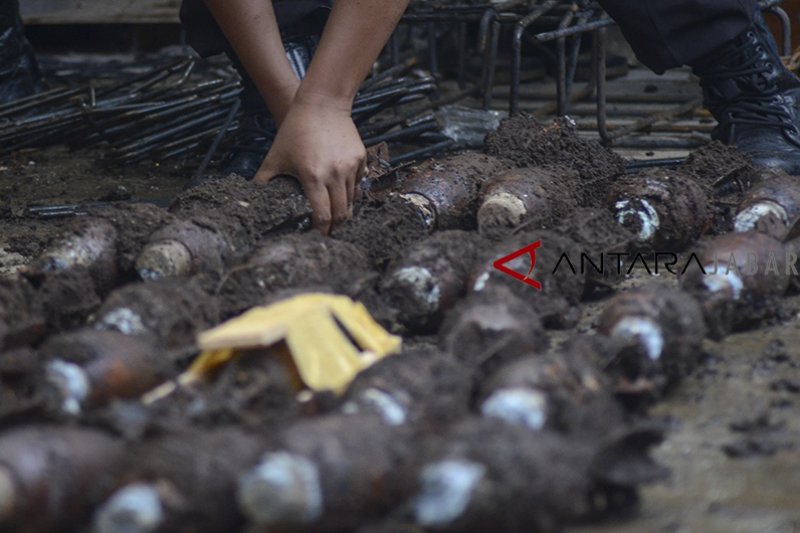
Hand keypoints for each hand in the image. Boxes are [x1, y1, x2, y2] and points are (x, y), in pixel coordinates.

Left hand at [254, 96, 364, 233]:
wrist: (322, 104)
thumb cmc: (295, 130)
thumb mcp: (276, 156)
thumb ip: (263, 181)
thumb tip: (250, 200)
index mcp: (313, 177)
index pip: (322, 215)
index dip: (321, 230)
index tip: (317, 236)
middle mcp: (335, 174)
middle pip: (342, 214)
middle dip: (336, 227)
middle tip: (329, 233)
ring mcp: (351, 167)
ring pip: (352, 200)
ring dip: (344, 210)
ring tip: (336, 216)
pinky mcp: (360, 159)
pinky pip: (359, 183)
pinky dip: (351, 191)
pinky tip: (342, 193)